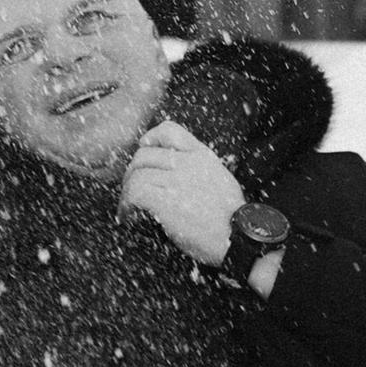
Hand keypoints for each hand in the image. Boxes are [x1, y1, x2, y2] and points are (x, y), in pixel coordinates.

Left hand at [118, 120, 244, 269]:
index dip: (150, 137)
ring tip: (127, 207)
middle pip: (144, 155)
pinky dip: (126, 205)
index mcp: (202, 156)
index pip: (169, 130)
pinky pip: (135, 194)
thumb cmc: (232, 217)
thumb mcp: (221, 180)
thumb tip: (175, 175)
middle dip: (131, 172)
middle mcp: (188, 163)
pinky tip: (129, 216)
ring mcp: (177, 181)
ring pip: (137, 175)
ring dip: (126, 192)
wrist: (239, 236)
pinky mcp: (167, 202)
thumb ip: (200, 171)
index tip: (143, 148)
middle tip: (130, 189)